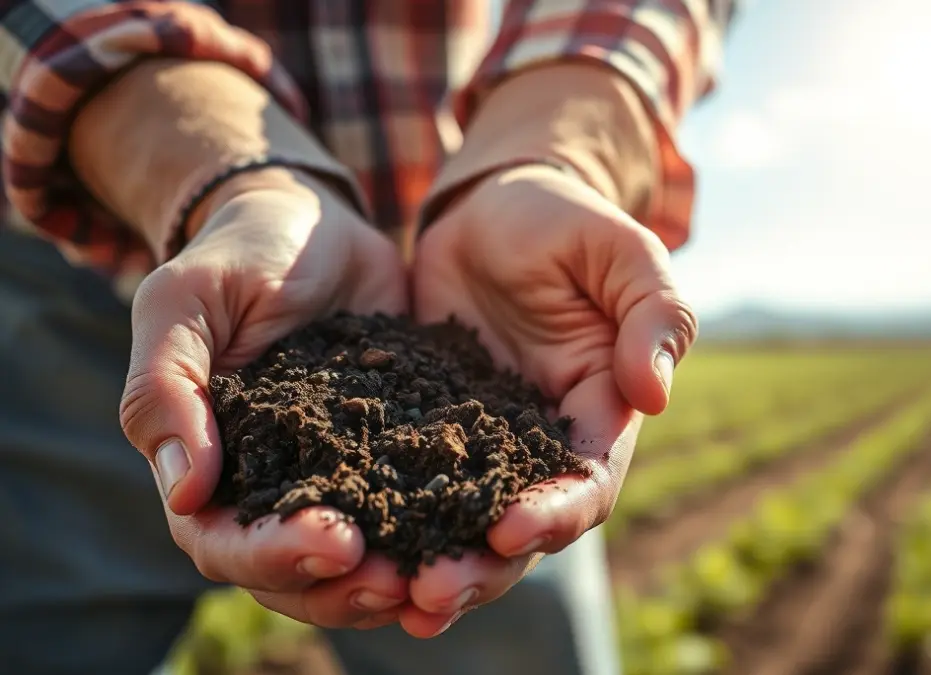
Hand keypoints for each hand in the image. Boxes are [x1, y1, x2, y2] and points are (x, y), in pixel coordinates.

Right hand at [119, 168, 412, 628]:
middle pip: (298, 574)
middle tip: (400, 581)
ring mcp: (346, 476)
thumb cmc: (238, 257)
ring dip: (400, 580)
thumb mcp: (186, 303)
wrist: (316, 224)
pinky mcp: (404, 455)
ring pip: (363, 561)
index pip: (227, 542)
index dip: (274, 554)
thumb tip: (188, 493)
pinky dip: (449, 533)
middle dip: (345, 588)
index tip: (335, 541)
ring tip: (445, 576)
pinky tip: (488, 533)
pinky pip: (424, 511)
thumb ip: (167, 387)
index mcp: (214, 467)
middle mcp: (279, 487)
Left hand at [405, 163, 697, 636]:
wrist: (494, 207)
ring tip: (389, 597)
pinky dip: (382, 523)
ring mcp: (477, 447)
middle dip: (481, 567)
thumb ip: (653, 312)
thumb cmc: (568, 222)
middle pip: (520, 531)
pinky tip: (344, 547)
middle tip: (431, 594)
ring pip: (459, 525)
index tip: (510, 528)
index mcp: (598, 415)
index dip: (555, 514)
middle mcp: (539, 447)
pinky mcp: (421, 432)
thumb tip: (653, 393)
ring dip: (431, 565)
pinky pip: (402, 487)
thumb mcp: (622, 251)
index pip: (588, 483)